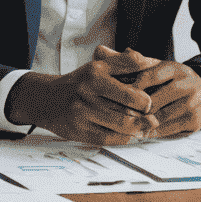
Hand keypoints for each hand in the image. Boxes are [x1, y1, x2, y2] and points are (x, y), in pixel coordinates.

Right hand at [4, 45, 160, 143]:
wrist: (47, 99)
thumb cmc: (80, 82)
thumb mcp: (100, 65)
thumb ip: (126, 62)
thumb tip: (152, 63)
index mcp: (95, 75)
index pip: (129, 90)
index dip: (145, 99)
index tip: (150, 102)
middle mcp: (87, 94)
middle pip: (127, 109)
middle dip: (144, 115)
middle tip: (152, 117)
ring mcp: (82, 114)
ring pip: (121, 126)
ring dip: (137, 128)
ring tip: (145, 126)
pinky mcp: (79, 132)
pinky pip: (109, 138)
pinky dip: (124, 138)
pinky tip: (129, 134)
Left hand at [113, 49, 200, 137]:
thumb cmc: (173, 80)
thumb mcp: (159, 67)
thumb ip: (135, 62)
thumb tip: (107, 51)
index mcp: (176, 69)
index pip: (149, 76)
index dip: (131, 88)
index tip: (116, 95)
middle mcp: (187, 84)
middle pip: (153, 101)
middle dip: (134, 109)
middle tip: (115, 115)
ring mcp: (193, 103)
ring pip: (159, 117)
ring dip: (141, 123)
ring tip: (124, 125)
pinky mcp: (194, 121)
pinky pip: (168, 130)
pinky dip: (152, 132)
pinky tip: (140, 132)